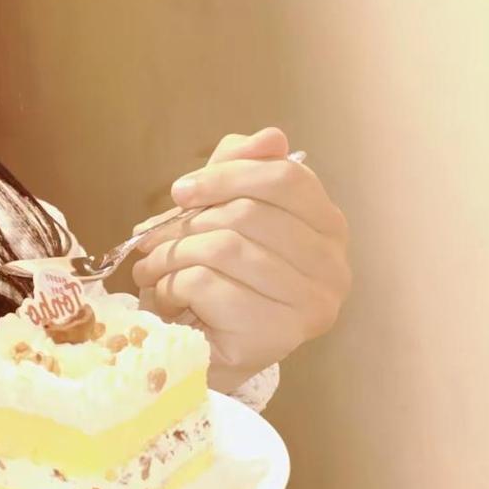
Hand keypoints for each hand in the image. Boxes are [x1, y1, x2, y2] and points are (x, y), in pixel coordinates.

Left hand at [131, 127, 350, 390]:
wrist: (204, 351)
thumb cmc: (218, 277)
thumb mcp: (226, 211)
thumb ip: (243, 168)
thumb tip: (271, 136)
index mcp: (329, 229)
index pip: (287, 178)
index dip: (227, 175)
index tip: (181, 191)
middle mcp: (334, 269)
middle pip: (251, 213)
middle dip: (190, 223)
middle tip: (156, 241)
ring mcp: (310, 307)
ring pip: (224, 248)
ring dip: (173, 256)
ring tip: (155, 269)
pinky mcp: (274, 336)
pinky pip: (208, 285)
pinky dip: (172, 286)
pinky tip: (168, 299)